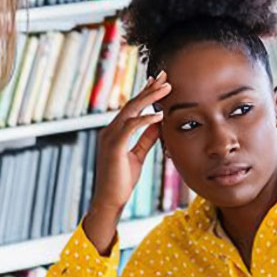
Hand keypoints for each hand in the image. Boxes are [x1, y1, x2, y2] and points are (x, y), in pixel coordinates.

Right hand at [83, 71, 170, 253]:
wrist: (110, 201)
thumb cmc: (122, 181)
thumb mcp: (138, 155)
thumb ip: (146, 139)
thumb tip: (159, 123)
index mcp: (115, 132)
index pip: (132, 108)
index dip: (146, 93)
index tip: (159, 82)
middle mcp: (110, 131)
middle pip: (131, 104)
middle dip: (149, 89)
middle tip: (165, 75)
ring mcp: (110, 137)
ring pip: (130, 111)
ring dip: (149, 98)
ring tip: (166, 88)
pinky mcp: (114, 147)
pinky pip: (130, 128)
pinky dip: (144, 120)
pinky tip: (158, 115)